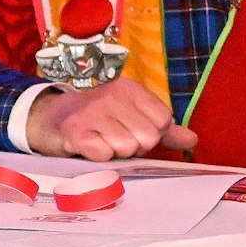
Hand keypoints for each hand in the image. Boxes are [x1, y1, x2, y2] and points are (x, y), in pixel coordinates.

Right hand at [24, 79, 198, 160]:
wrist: (52, 120)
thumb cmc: (98, 120)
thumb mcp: (131, 117)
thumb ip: (163, 129)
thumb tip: (193, 140)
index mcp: (129, 89)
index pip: (163, 121)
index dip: (151, 134)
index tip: (130, 129)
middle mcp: (111, 95)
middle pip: (148, 137)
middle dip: (134, 146)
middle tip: (114, 138)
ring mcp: (92, 113)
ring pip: (127, 147)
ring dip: (115, 152)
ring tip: (101, 142)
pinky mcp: (76, 132)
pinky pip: (104, 154)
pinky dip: (99, 157)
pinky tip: (89, 147)